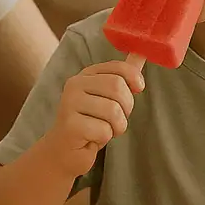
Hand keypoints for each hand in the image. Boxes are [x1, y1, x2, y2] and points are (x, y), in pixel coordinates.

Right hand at [42, 61, 143, 177]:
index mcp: (86, 74)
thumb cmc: (90, 122)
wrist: (64, 152)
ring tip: (103, 129)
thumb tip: (141, 52)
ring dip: (116, 127)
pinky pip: (104, 130)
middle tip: (115, 119)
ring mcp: (69, 104)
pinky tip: (91, 138)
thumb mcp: (107, 96)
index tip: (139, 88)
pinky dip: (104, 138)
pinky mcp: (70, 125)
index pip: (118, 68)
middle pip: (117, 87)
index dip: (134, 78)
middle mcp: (74, 85)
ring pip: (113, 111)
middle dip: (126, 108)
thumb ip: (122, 75)